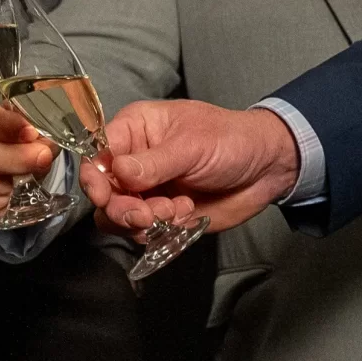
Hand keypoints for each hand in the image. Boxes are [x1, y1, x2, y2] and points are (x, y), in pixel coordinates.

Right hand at [0, 85, 51, 220]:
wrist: (5, 154)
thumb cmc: (18, 134)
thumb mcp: (28, 121)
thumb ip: (36, 128)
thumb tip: (45, 147)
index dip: (5, 124)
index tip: (31, 133)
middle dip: (13, 159)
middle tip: (42, 160)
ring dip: (7, 185)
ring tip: (23, 181)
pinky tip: (7, 196)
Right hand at [89, 99, 299, 237]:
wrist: (266, 169)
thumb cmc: (231, 141)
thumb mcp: (192, 146)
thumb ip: (154, 162)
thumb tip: (118, 172)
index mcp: (135, 129)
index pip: (98, 153)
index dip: (95, 176)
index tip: (103, 196)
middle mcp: (134, 160)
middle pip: (104, 191)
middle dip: (121, 207)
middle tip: (147, 215)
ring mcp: (146, 190)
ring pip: (118, 216)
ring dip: (141, 221)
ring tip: (175, 211)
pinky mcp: (161, 214)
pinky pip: (142, 231)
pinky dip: (159, 230)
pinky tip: (186, 213)